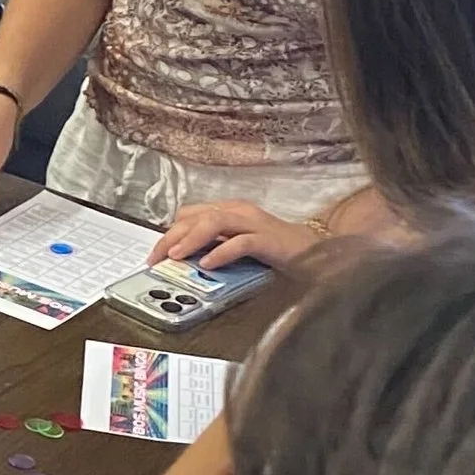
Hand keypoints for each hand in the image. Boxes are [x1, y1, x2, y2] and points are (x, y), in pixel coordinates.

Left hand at [154, 197, 316, 274]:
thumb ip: (216, 244)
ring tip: (176, 256)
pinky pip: (242, 242)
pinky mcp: (269, 240)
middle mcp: (240, 212)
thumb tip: (186, 257)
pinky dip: (222, 252)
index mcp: (231, 211)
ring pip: (215, 221)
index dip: (170, 232)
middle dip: (172, 237)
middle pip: (196, 216)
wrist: (318, 252)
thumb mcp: (239, 244)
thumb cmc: (277, 250)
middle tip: (156, 258)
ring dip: (191, 239)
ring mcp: (255, 224)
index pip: (190, 214)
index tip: (156, 253)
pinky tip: (209, 264)